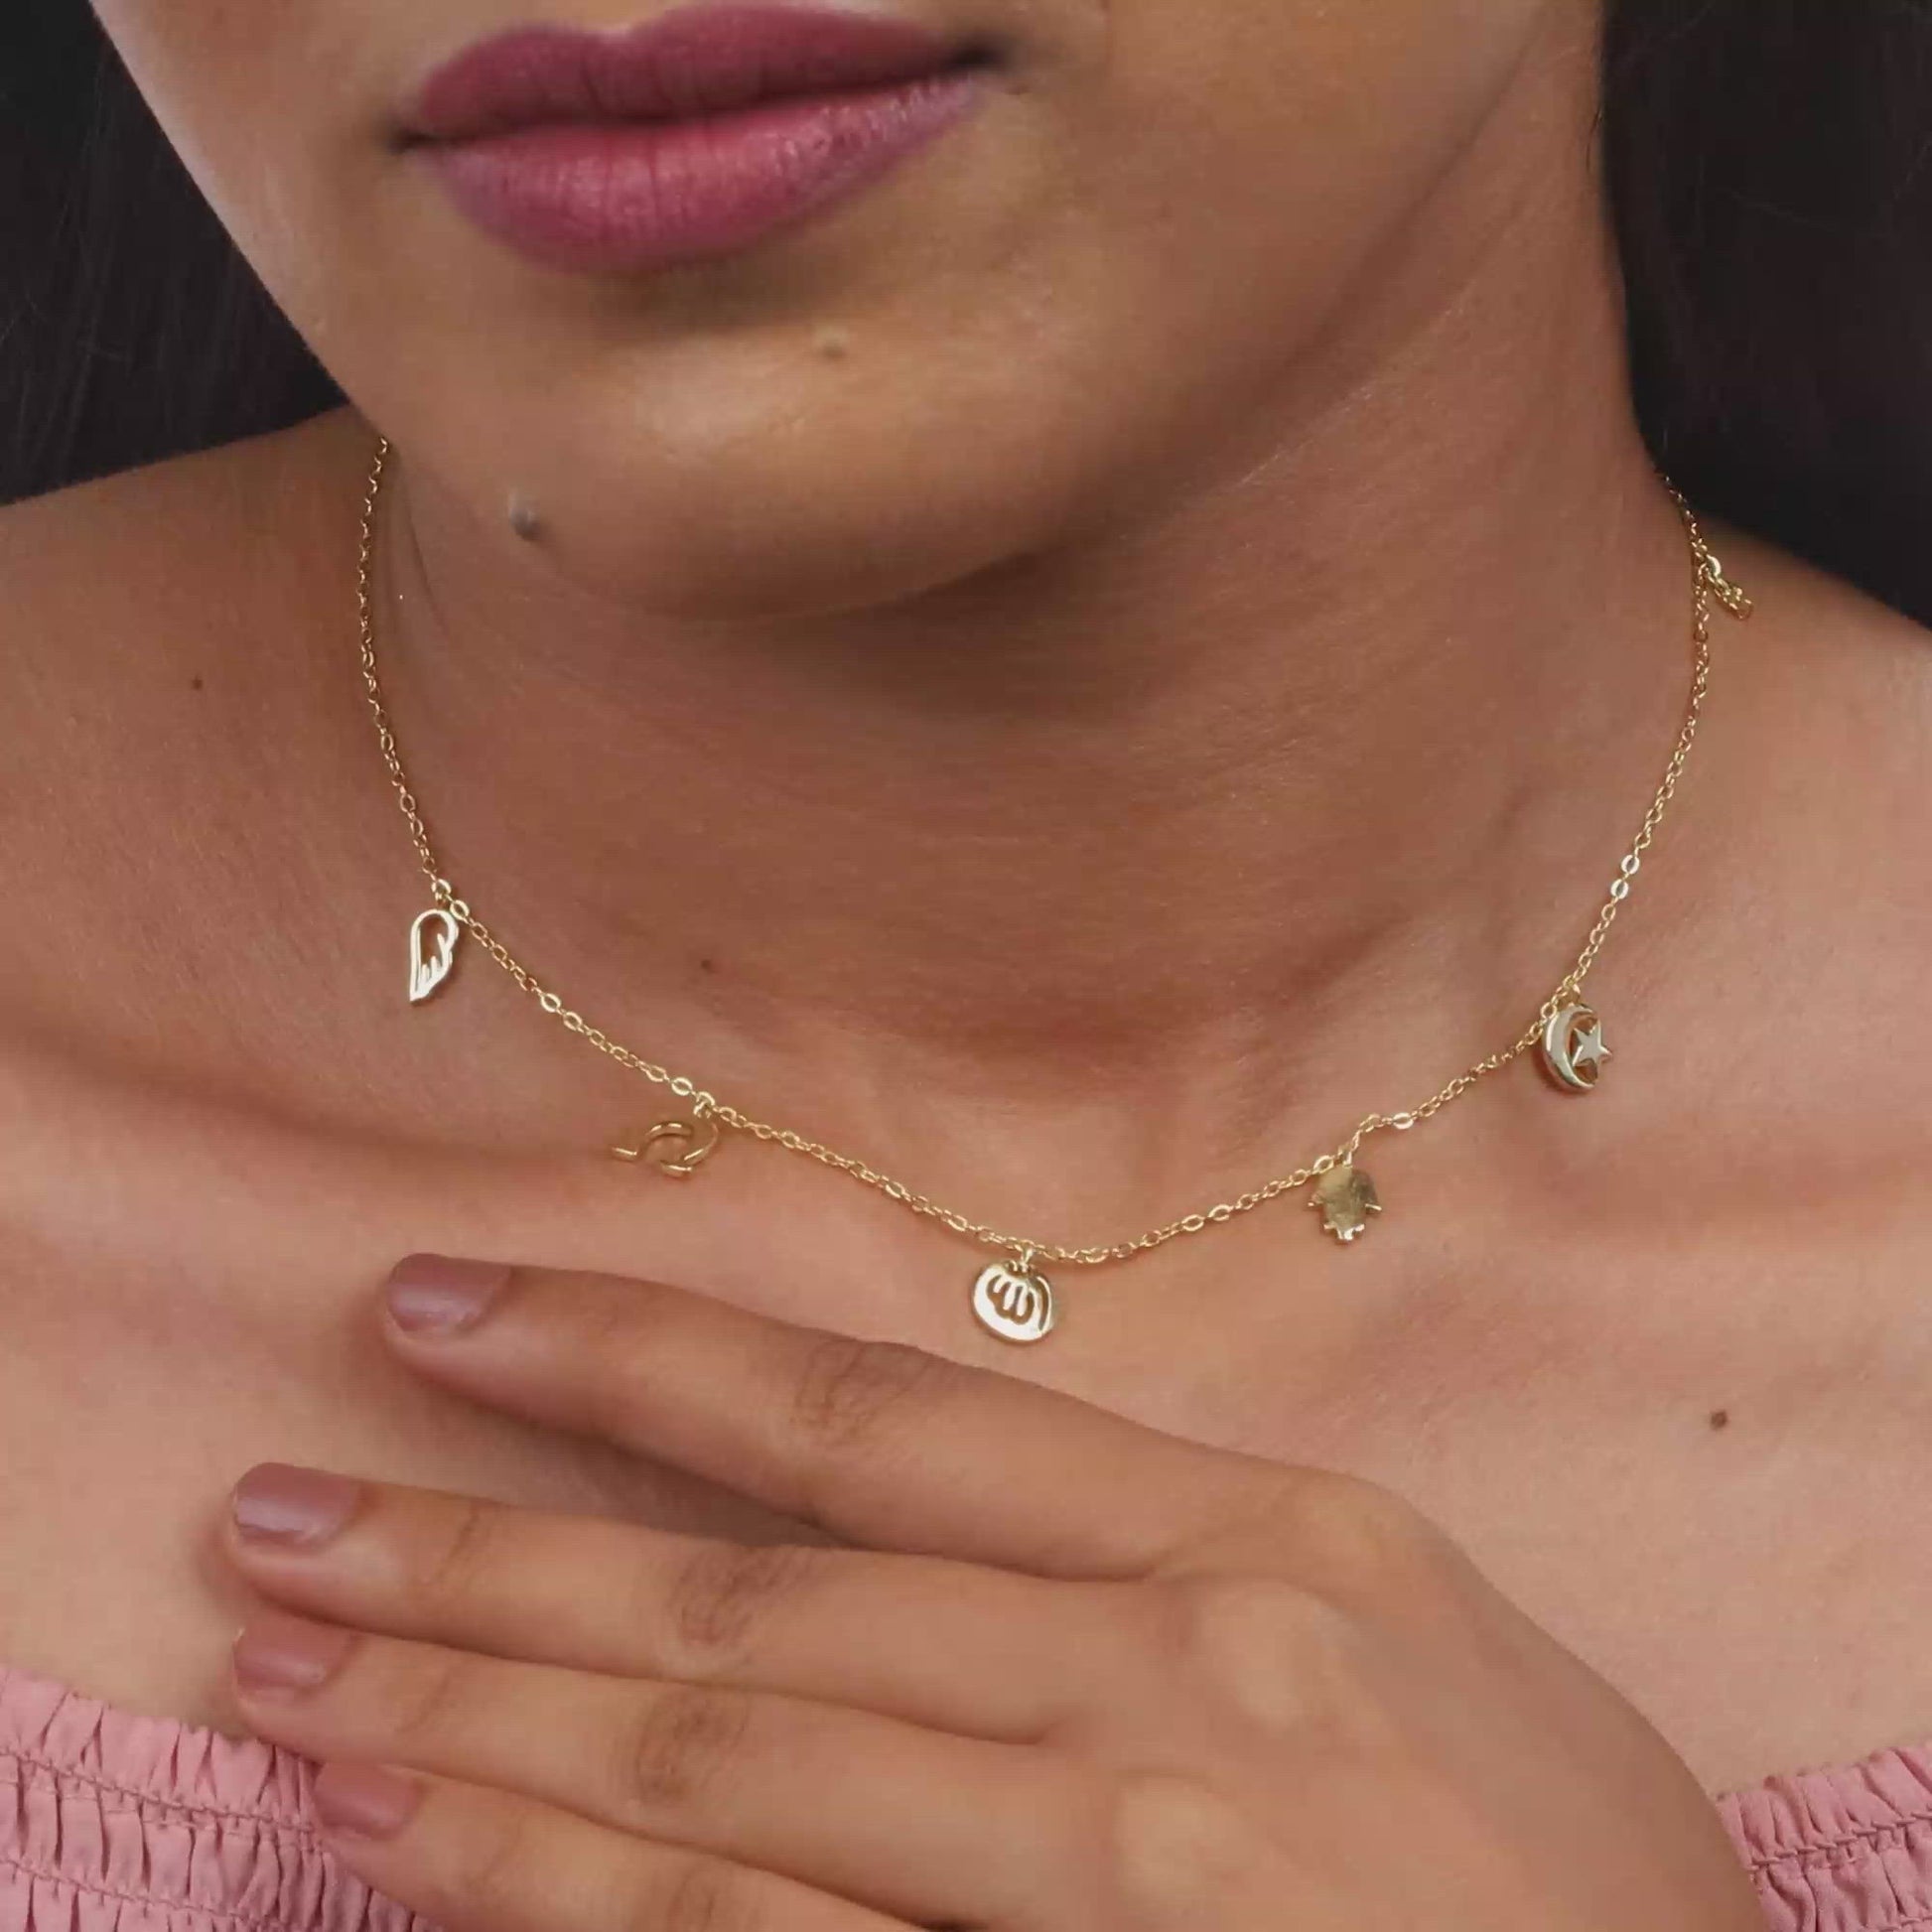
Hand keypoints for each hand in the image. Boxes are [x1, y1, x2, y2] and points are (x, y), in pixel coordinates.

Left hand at [222, 1255, 1763, 1931]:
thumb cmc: (1567, 1870)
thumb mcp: (1400, 1641)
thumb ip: (1148, 1578)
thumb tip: (871, 1547)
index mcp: (1261, 1538)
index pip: (867, 1413)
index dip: (631, 1350)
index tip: (440, 1308)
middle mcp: (1177, 1672)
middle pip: (746, 1598)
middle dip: (479, 1556)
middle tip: (273, 1521)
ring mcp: (1128, 1861)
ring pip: (720, 1772)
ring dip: (476, 1728)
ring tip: (293, 1680)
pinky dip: (574, 1902)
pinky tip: (429, 1858)